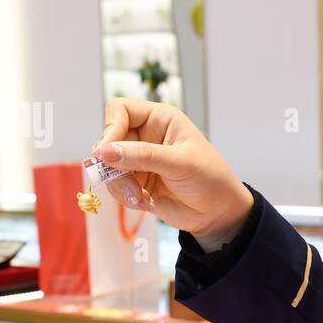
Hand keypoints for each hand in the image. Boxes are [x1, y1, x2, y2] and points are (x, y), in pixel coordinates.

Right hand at [96, 98, 253, 240]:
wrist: (218, 213)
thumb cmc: (210, 178)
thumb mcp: (181, 163)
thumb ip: (143, 155)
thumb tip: (103, 151)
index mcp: (160, 119)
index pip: (120, 110)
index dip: (111, 127)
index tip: (108, 151)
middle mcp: (145, 136)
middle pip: (108, 141)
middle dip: (115, 166)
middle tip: (131, 185)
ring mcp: (138, 160)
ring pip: (107, 167)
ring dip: (120, 186)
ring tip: (142, 198)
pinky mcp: (136, 182)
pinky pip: (115, 186)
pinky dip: (126, 197)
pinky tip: (147, 203)